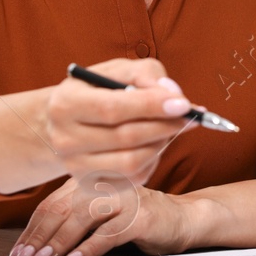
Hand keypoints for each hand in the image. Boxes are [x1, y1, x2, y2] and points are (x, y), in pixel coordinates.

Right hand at [0, 57, 195, 197]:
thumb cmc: (98, 90)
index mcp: (65, 104)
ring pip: (132, 163)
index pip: (113, 109)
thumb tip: (173, 94)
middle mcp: (65, 140)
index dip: (151, 107)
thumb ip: (146, 74)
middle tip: (190, 115)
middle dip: (165, 125)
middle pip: (126, 138)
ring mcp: (75, 167)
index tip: (183, 104)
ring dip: (161, 144)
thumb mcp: (116, 70)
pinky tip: (153, 144)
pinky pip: (133, 179)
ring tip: (170, 127)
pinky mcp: (90, 185)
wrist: (67, 121)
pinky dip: (153, 161)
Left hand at [9, 172, 197, 255]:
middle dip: (39, 237)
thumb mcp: (102, 214)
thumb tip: (37, 245)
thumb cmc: (138, 218)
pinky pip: (109, 232)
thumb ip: (75, 218)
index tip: (19, 251)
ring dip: (59, 241)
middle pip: (61, 209)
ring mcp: (123, 197)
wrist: (183, 218)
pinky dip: (89, 248)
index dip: (32, 228)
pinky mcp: (140, 215)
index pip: (52, 203)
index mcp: (91, 180)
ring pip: (81, 218)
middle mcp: (105, 183)